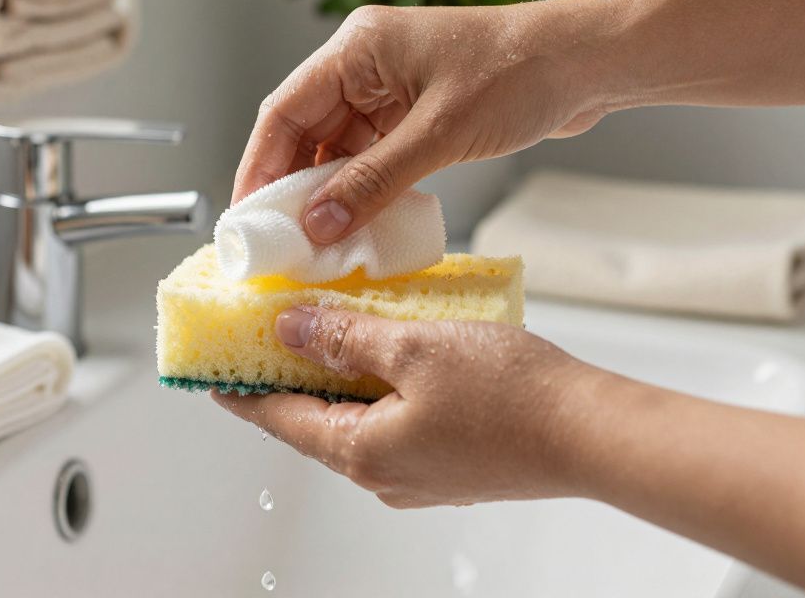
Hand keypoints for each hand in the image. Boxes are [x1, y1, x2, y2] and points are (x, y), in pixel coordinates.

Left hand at [213, 306, 600, 506]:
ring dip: (336, 378)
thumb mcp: (411, 347)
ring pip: (355, 420)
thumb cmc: (512, 396)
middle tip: (268, 340)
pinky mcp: (450, 464)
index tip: (212, 377)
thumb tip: (290, 330)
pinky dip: (377, 388)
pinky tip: (388, 351)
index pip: (278, 419)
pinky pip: (393, 423)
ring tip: (327, 331)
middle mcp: (383, 475)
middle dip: (289, 378)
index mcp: (361, 452)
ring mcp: (418, 474)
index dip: (241, 392)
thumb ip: (344, 337)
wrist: (592, 431)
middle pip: (313, 421)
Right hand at [233, 2, 615, 242]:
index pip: (283, 112)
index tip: (248, 219)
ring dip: (327, 194)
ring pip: (336, 149)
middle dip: (291, 188)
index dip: (259, 167)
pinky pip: (370, 156)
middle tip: (279, 243)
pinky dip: (361, 191)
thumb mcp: (438, 134)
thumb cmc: (519, 74)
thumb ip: (372, 182)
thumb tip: (317, 226)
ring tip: (316, 244)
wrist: (588, 63)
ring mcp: (389, 89)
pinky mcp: (413, 112)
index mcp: (356, 48)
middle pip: (304, 132)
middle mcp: (364, 65)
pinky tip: (357, 225)